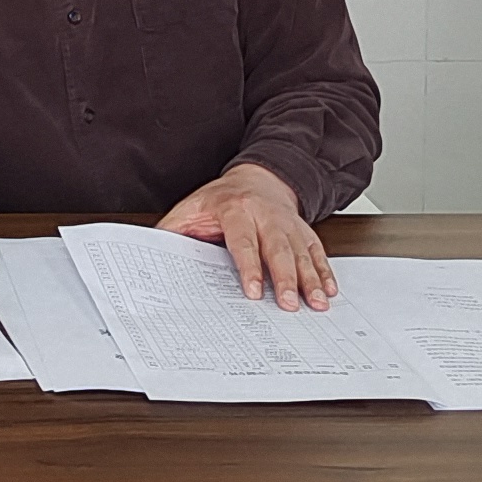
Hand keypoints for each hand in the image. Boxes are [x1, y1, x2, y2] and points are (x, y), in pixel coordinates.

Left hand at [161, 160, 335, 308]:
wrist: (258, 177)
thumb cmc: (222, 198)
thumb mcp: (192, 207)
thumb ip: (174, 230)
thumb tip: (153, 252)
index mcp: (236, 210)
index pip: (243, 241)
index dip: (249, 267)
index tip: (253, 291)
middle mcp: (266, 216)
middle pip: (278, 249)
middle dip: (284, 279)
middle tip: (287, 305)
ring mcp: (289, 224)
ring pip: (302, 253)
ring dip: (310, 279)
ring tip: (316, 303)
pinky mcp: (304, 231)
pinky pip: (317, 251)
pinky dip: (324, 271)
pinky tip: (329, 290)